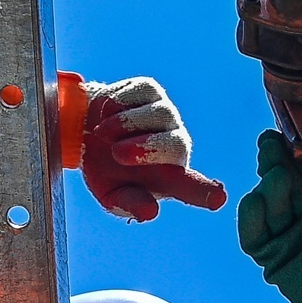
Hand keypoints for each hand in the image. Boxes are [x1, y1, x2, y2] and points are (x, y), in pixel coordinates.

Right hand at [74, 75, 226, 220]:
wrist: (83, 132)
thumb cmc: (105, 170)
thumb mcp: (112, 194)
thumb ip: (130, 204)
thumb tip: (149, 213)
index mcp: (171, 176)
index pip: (194, 187)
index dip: (205, 192)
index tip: (217, 199)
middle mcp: (175, 143)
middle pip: (177, 144)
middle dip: (147, 148)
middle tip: (118, 155)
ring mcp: (165, 114)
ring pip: (158, 114)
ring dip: (125, 125)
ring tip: (103, 136)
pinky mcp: (151, 90)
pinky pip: (140, 93)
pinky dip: (117, 104)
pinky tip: (106, 115)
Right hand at [238, 130, 301, 302]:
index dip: (294, 150)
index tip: (289, 133)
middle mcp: (301, 210)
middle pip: (280, 178)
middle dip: (274, 159)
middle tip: (271, 143)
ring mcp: (284, 231)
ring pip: (265, 200)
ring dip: (268, 185)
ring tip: (278, 177)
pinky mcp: (269, 254)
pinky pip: (252, 231)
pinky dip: (252, 213)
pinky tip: (257, 198)